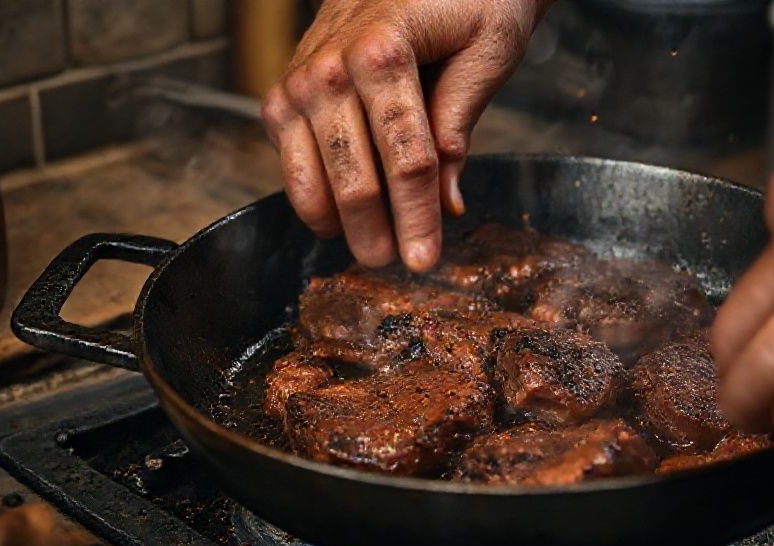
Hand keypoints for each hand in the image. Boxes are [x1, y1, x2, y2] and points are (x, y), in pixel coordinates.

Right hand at [263, 0, 550, 270]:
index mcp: (384, 50)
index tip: (426, 261)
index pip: (405, 158)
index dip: (416, 218)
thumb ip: (459, 123)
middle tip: (399, 267)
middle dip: (378, 231)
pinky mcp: (286, 90)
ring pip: (312, 173)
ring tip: (370, 250)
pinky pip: (287, 156)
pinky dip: (309, 193)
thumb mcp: (487, 49)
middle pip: (355, 174)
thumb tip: (447, 204)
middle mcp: (330, 66)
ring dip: (340, 222)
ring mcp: (300, 78)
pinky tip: (334, 218)